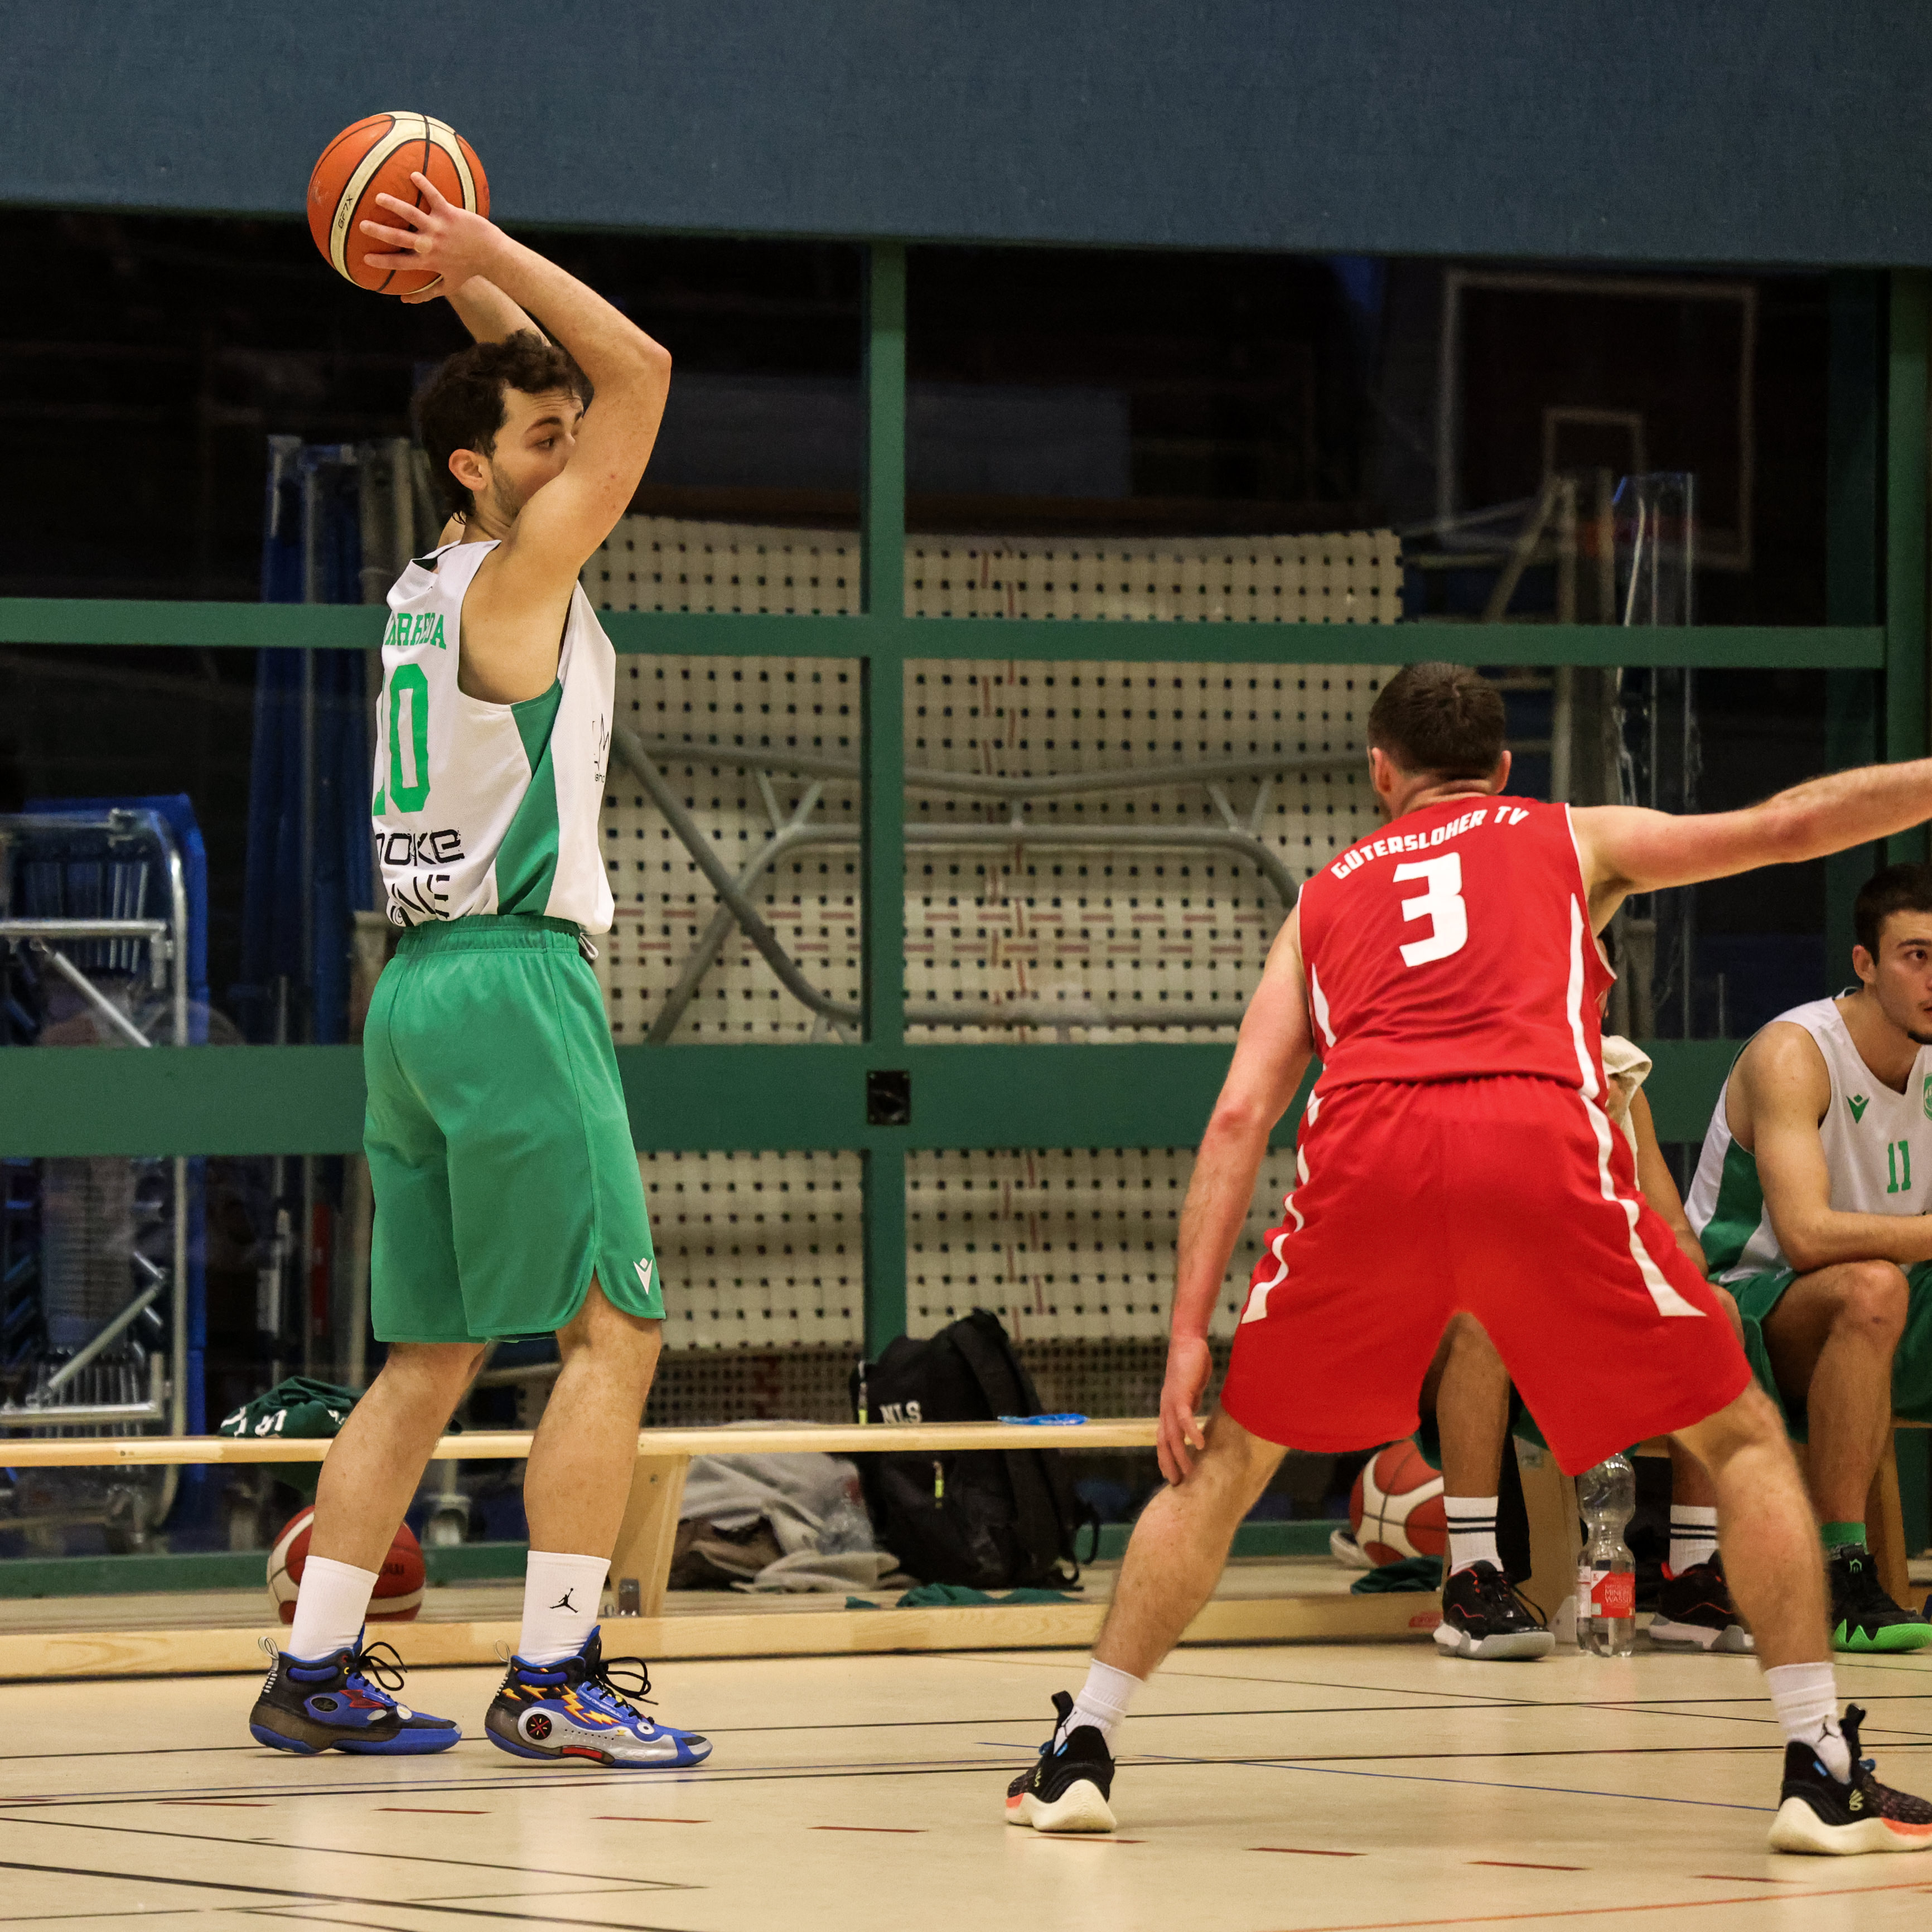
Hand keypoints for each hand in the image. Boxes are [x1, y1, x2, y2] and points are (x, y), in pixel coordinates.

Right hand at [358, 171, 499, 293]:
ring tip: (378, 197)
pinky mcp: (450, 213)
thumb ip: (426, 294)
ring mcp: (439, 227)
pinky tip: (413, 174)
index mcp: (428, 261)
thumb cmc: (469, 270)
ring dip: (395, 205)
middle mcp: (431, 244)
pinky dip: (424, 185)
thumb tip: (403, 301)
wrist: (492, 255)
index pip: (400, 262)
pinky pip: (434, 196)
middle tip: (362, 225)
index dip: (382, 262)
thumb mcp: (449, 286)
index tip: (365, 258)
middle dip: (380, 232)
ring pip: (412, 214)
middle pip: (400, 237)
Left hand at [1155, 1334, 1211, 1484]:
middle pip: (1163, 1443)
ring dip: (1180, 1455)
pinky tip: (1199, 1444)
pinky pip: (1185, 1417)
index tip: (1171, 1476)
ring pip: (1172, 1435)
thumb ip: (1190, 1406)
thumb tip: (1193, 1421)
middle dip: (1168, 1464)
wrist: (1187, 1342)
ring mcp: (1171, 1402)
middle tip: (1176, 1483)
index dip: (1165, 1458)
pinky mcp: (1181, 1394)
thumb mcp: (1191, 1392)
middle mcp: (1166, 1409)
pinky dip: (1191, 1432)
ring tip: (1189, 1471)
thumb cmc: (1191, 1365)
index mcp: (1168, 1410)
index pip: (1163, 1440)